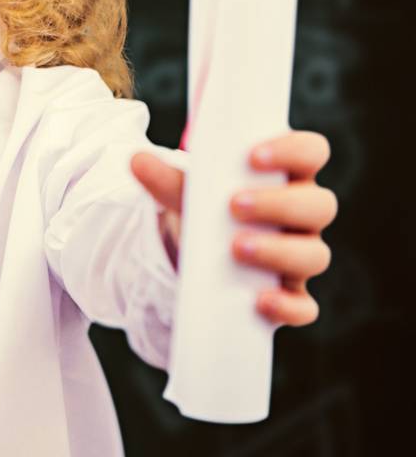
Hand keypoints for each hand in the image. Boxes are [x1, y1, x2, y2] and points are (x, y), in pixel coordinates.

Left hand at [129, 131, 336, 326]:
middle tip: (235, 204)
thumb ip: (165, 177)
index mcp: (285, 174)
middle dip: (280, 204)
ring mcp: (301, 254)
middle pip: (319, 205)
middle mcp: (302, 214)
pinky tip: (260, 301)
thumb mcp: (187, 190)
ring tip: (235, 247)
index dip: (294, 150)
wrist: (200, 252)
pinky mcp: (291, 293)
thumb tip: (136, 160)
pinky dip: (288, 305)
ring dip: (280, 251)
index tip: (254, 156)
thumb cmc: (206, 207)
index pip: (311, 151)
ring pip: (314, 255)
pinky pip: (304, 306)